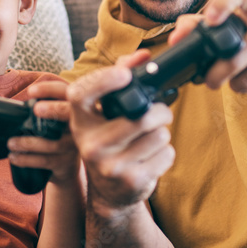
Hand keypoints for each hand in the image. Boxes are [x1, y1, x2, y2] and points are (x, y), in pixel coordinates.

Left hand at [8, 80, 81, 184]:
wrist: (68, 170)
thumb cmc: (55, 140)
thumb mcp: (56, 123)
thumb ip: (46, 112)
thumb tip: (16, 107)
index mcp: (72, 110)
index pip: (65, 93)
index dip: (50, 89)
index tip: (31, 91)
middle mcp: (79, 126)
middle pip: (66, 114)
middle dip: (51, 110)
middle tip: (34, 110)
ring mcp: (74, 146)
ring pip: (52, 143)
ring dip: (27, 143)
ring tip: (11, 143)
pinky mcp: (67, 163)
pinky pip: (46, 160)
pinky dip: (27, 159)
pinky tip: (14, 157)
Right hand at [67, 51, 175, 212]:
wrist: (110, 192)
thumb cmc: (110, 141)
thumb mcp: (105, 114)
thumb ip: (119, 79)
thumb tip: (143, 55)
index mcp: (80, 121)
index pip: (80, 95)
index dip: (103, 81)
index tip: (125, 75)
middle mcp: (90, 144)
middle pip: (141, 117)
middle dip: (160, 112)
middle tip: (158, 113)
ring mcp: (109, 166)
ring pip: (159, 135)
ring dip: (163, 133)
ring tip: (151, 138)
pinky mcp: (131, 181)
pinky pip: (166, 155)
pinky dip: (166, 153)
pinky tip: (151, 157)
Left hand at [168, 0, 246, 99]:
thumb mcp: (239, 23)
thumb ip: (202, 26)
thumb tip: (177, 38)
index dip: (224, 1)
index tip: (210, 19)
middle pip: (234, 56)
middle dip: (215, 74)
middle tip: (210, 79)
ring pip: (244, 80)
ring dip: (236, 84)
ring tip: (245, 74)